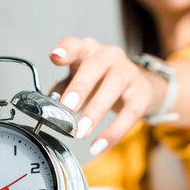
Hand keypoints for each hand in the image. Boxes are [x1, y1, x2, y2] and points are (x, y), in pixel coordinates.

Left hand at [50, 37, 166, 154]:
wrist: (140, 87)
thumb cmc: (102, 82)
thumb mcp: (79, 81)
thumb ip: (62, 90)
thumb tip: (48, 105)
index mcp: (88, 51)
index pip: (76, 45)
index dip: (66, 50)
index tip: (55, 57)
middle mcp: (109, 56)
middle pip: (95, 65)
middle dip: (80, 86)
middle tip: (68, 106)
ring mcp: (128, 73)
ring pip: (113, 86)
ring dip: (96, 110)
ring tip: (81, 132)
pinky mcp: (141, 94)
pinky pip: (129, 113)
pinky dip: (114, 131)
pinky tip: (98, 144)